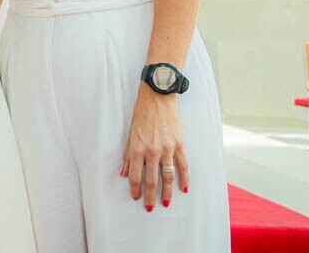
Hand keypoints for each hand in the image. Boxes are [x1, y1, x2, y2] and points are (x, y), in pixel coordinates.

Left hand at [122, 85, 188, 210]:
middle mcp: (152, 151)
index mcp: (137, 148)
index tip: (135, 198)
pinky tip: (184, 189)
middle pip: (152, 180)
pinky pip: (182, 166)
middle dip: (150, 196)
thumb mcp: (130, 134)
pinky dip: (184, 179)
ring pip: (168, 177)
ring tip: (166, 203)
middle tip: (149, 208)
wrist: (157, 98)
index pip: (136, 175)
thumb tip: (124, 173)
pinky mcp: (179, 145)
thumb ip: (128, 155)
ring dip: (167, 192)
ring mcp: (167, 149)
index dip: (135, 189)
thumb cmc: (141, 115)